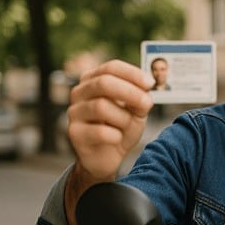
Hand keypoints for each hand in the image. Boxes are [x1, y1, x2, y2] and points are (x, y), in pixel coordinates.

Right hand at [67, 59, 153, 177]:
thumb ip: (140, 99)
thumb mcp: (136, 111)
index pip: (111, 67)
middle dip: (130, 92)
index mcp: (93, 80)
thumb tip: (146, 91)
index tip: (150, 84)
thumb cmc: (121, 128)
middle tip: (147, 103)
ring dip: (123, 118)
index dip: (132, 73)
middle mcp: (79, 92)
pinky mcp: (74, 133)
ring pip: (101, 107)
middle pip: (103, 83)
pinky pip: (99, 131)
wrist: (108, 157)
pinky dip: (115, 136)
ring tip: (127, 127)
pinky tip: (117, 139)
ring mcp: (74, 112)